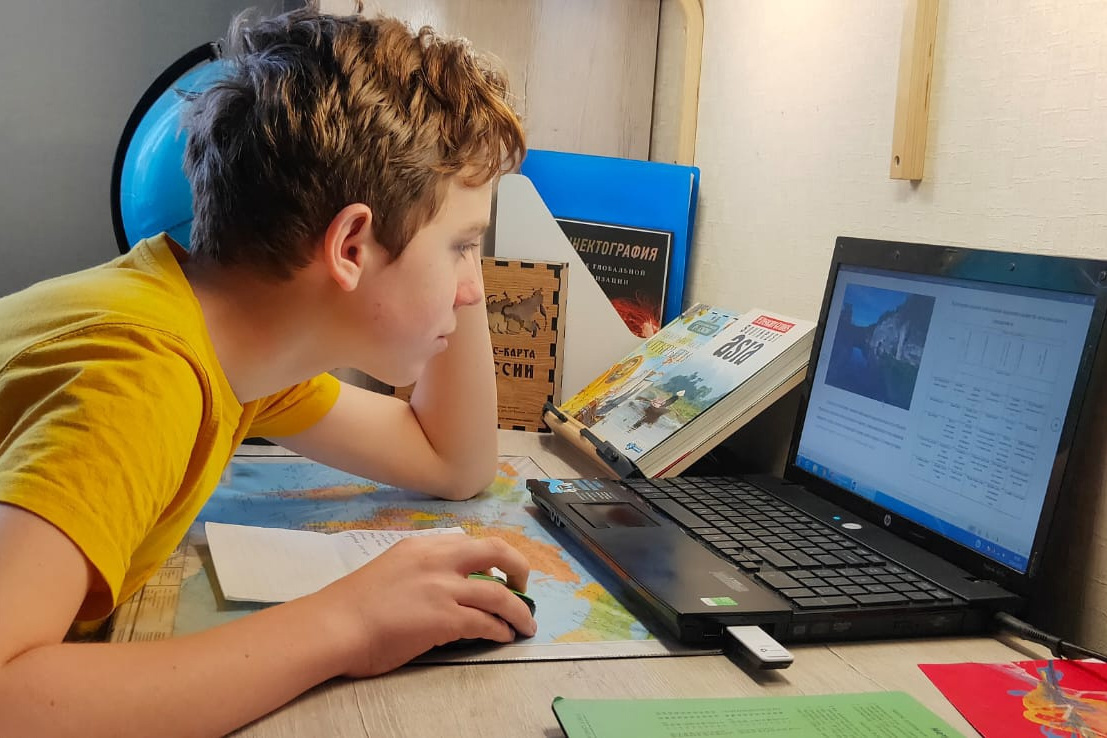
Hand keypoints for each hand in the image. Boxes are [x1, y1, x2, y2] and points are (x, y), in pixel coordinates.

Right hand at [313, 533, 535, 677]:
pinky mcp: (445, 617)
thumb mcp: (391, 569)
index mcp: (422, 546)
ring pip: (498, 593)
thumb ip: (420, 571)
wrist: (333, 625)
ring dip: (518, 610)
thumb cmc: (352, 606)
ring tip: (526, 623)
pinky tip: (504, 637)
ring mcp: (443, 587)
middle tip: (523, 586)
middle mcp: (437, 559)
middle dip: (518, 567)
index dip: (491, 557)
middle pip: (495, 551)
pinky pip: (486, 622)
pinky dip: (501, 629)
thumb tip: (445, 588)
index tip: (500, 570)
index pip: (468, 543)